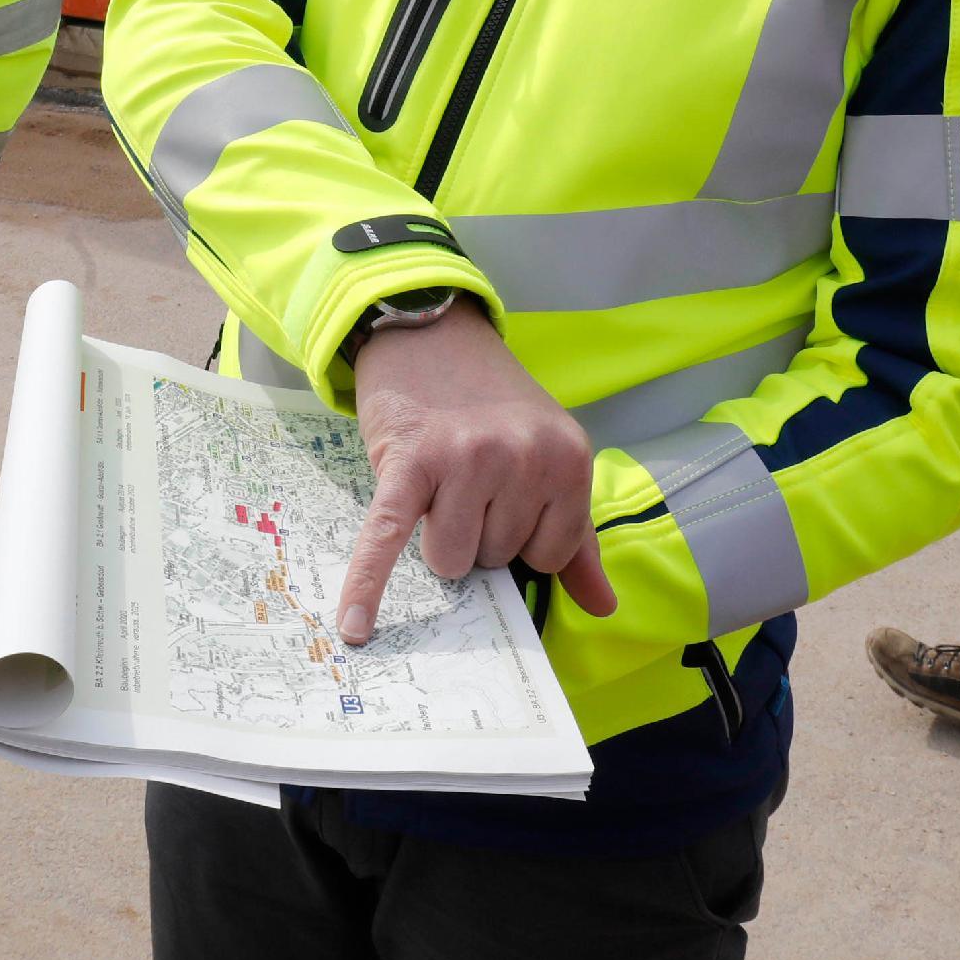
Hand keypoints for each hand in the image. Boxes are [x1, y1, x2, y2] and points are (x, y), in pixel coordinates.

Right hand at [334, 308, 614, 645]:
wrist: (432, 334)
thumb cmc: (493, 406)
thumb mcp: (550, 456)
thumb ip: (578, 537)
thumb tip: (603, 608)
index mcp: (568, 459)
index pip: (549, 557)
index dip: (523, 539)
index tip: (508, 498)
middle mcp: (522, 458)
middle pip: (495, 559)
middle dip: (477, 532)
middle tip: (468, 479)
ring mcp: (466, 459)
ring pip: (449, 559)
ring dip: (437, 536)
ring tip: (438, 485)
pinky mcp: (409, 462)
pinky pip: (388, 538)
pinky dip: (369, 584)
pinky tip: (356, 625)